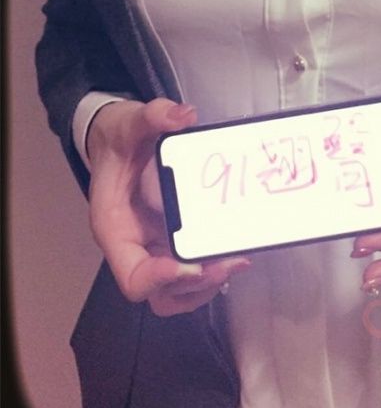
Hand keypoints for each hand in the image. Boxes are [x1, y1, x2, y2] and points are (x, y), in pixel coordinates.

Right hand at [86, 98, 249, 315]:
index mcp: (115, 228)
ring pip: (178, 292)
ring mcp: (154, 247)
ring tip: (238, 260)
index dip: (160, 278)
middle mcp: (133, 246)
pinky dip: (212, 272)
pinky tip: (236, 251)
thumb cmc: (118, 138)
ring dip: (208, 285)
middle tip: (230, 262)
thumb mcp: (131, 121)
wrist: (117, 140)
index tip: (191, 264)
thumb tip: (183, 115)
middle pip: (160, 292)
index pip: (132, 276)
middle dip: (196, 284)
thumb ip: (154, 116)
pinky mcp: (171, 242)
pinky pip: (191, 272)